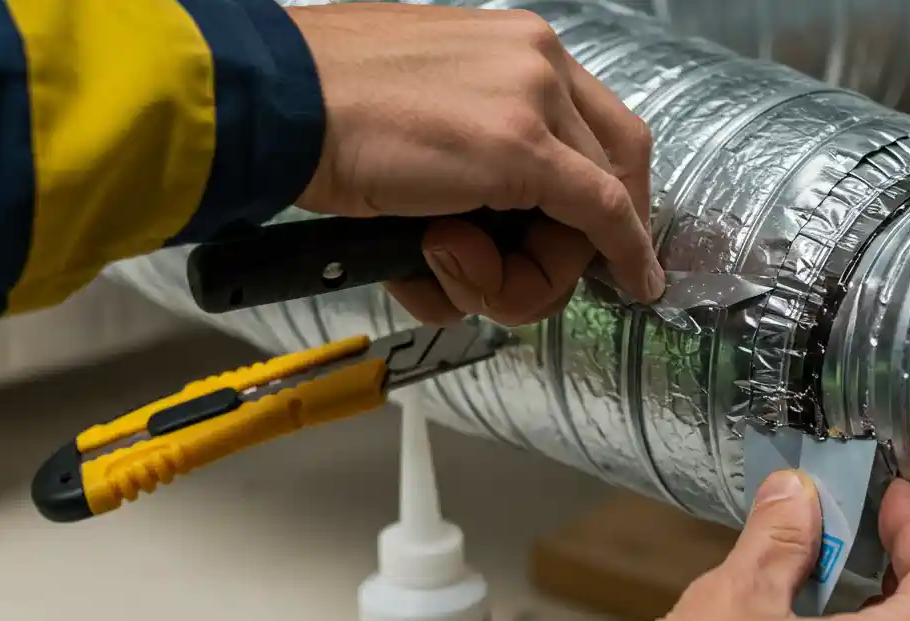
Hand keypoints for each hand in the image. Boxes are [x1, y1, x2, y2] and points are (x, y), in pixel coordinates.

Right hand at [287, 3, 659, 326]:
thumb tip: (483, 222)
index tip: (610, 231)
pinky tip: (636, 285)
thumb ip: (470, 155)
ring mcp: (533, 103)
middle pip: (611, 162)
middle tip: (521, 273)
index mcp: (515, 45)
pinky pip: (602, 217)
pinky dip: (624, 256)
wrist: (273, 100)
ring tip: (449, 265)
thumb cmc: (321, 111)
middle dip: (586, 234)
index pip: (597, 122)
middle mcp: (538, 60)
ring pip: (597, 205)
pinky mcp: (521, 152)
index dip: (614, 187)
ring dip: (540, 266)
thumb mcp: (419, 120)